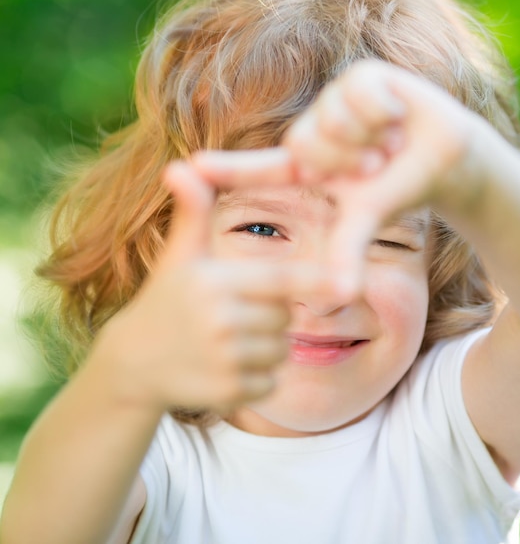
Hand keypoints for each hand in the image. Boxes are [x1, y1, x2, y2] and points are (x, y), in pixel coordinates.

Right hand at [96, 162, 325, 413]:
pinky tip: (224, 368)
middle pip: (284, 318)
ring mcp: (223, 360)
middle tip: (235, 315)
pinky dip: (257, 379)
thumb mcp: (180, 255)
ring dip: (267, 349)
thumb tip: (179, 165)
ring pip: (281, 352)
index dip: (315, 281)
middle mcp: (220, 320)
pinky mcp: (227, 394)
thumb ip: (193, 211)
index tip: (347, 284)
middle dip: (271, 316)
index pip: (280, 281)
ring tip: (227, 341)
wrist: (133, 363)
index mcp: (215, 282)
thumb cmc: (166, 299)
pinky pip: (270, 383)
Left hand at [191, 60, 486, 290]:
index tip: (187, 170)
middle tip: (377, 164)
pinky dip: (385, 111)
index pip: (262, 168)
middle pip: (304, 145)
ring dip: (368, 139)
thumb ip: (346, 252)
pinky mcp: (361, 77)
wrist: (447, 158)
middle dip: (347, 161)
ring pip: (330, 120)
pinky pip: (358, 94)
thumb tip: (339, 297)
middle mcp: (315, 131)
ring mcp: (335, 102)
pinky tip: (399, 115)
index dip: (227, 169)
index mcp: (309, 164)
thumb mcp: (366, 219)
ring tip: (390, 142)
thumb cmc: (402, 189)